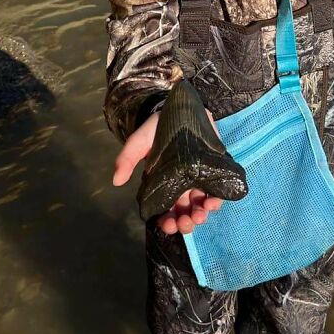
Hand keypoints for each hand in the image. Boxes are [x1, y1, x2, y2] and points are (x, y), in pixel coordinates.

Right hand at [112, 107, 223, 234]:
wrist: (180, 109)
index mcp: (163, 184)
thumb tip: (116, 181)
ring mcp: (199, 179)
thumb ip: (127, 158)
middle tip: (185, 223)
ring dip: (200, 215)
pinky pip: (217, 191)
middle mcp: (182, 186)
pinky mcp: (214, 170)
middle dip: (184, 222)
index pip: (164, 209)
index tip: (166, 225)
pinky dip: (216, 200)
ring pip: (200, 205)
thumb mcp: (139, 141)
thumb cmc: (157, 128)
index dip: (166, 221)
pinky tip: (213, 202)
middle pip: (184, 212)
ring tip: (199, 215)